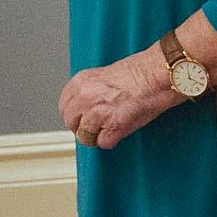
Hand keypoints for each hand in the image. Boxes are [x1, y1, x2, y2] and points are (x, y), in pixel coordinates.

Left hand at [58, 47, 175, 150]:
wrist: (152, 76)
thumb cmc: (134, 74)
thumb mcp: (100, 77)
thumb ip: (87, 92)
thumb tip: (82, 109)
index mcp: (79, 82)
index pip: (64, 107)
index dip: (74, 116)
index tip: (82, 119)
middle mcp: (84, 97)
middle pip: (71, 123)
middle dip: (82, 128)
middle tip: (97, 126)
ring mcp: (96, 112)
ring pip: (84, 137)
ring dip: (97, 136)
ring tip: (110, 126)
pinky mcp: (112, 125)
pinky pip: (103, 143)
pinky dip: (112, 140)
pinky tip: (119, 129)